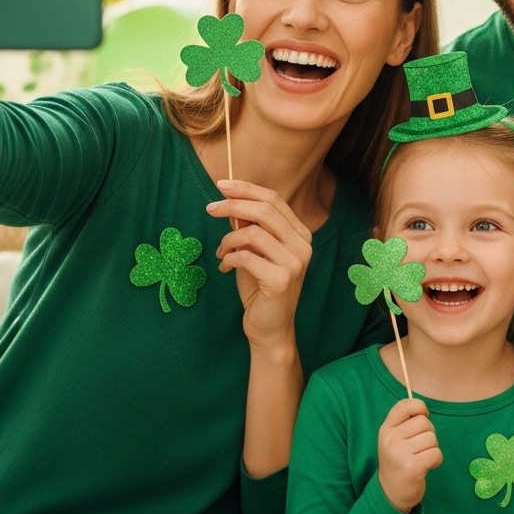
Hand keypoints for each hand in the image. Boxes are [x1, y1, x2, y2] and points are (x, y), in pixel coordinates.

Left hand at [209, 180, 312, 351]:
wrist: (270, 328)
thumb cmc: (261, 288)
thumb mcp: (255, 252)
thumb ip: (250, 229)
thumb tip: (230, 203)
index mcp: (300, 233)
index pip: (274, 200)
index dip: (247, 189)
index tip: (222, 185)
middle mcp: (303, 244)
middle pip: (265, 210)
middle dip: (233, 205)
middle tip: (211, 209)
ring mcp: (294, 262)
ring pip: (253, 233)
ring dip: (228, 239)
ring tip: (221, 251)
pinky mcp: (281, 280)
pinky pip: (246, 257)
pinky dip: (229, 258)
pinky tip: (225, 266)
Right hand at [377, 398, 442, 513]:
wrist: (390, 494)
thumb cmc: (397, 460)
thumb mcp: (393, 438)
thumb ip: (405, 421)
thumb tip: (423, 408)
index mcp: (386, 429)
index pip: (405, 405)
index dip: (419, 407)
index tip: (422, 416)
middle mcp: (390, 439)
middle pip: (424, 422)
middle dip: (428, 433)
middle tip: (419, 447)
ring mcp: (400, 454)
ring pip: (432, 438)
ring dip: (432, 448)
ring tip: (421, 457)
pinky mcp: (412, 468)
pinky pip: (436, 453)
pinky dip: (436, 460)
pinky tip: (427, 466)